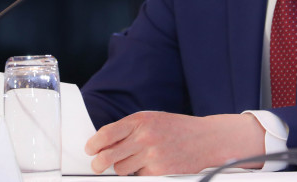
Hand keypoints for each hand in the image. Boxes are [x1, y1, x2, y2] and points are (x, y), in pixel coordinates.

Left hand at [85, 111, 264, 175]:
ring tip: (134, 161)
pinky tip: (152, 165)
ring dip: (123, 169)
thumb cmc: (177, 129)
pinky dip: (141, 174)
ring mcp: (152, 155)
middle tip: (98, 165)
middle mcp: (144, 137)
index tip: (90, 149)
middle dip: (99, 164)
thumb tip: (105, 143)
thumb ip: (130, 130)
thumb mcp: (152, 120)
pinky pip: (139, 177)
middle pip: (109, 157)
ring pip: (122, 170)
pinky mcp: (159, 172)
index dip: (94, 144)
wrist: (206, 139)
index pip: (107, 134)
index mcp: (140, 121)